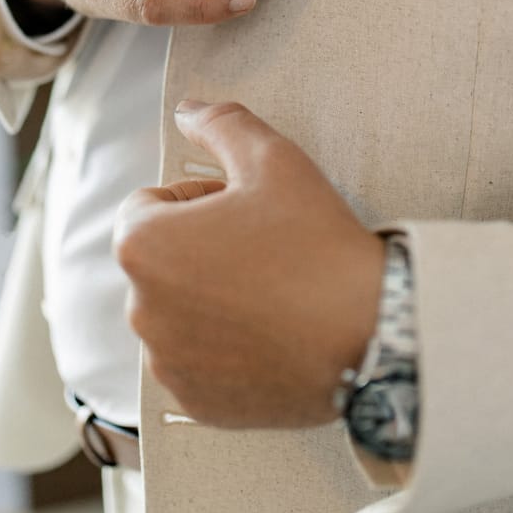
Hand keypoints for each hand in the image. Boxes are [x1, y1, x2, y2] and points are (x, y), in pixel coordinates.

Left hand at [114, 101, 385, 427]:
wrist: (371, 333)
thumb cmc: (317, 245)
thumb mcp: (271, 159)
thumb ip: (220, 123)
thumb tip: (188, 110)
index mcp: (143, 245)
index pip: (148, 205)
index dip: (196, 199)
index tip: (241, 210)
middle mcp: (141, 309)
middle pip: (161, 260)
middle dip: (200, 249)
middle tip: (264, 248)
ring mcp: (168, 362)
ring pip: (178, 312)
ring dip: (209, 298)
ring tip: (272, 292)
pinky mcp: (197, 403)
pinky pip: (198, 361)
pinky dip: (224, 348)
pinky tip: (271, 333)